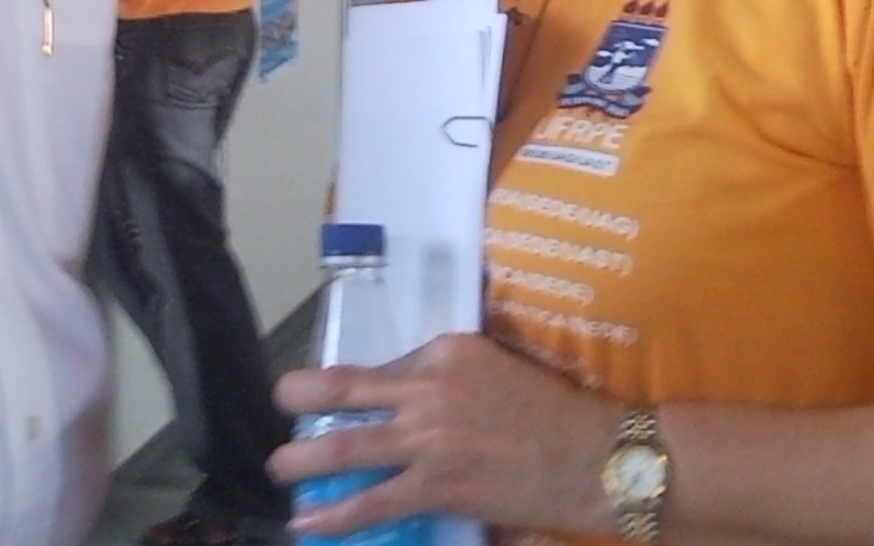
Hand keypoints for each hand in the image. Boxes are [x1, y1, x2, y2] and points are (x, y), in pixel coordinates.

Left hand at [271, 333, 620, 537]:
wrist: (594, 455)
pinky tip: (308, 522)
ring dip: (305, 459)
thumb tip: (409, 399)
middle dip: (303, 397)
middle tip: (279, 402)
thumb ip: (448, 377)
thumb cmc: (554, 412)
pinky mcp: (437, 484)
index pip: (383, 368)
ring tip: (280, 467)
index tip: (333, 394)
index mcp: (445, 351)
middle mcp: (428, 387)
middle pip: (348, 391)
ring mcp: (429, 438)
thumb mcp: (496, 368)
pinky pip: (375, 502)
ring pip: (349, 447)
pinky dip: (336, 514)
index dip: (354, 387)